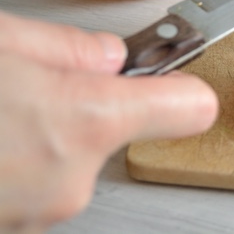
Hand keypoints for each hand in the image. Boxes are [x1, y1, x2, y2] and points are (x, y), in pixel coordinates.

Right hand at [0, 11, 218, 229]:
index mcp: (84, 122)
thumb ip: (65, 46)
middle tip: (24, 85)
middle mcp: (72, 180)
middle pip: (112, 128)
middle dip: (77, 105)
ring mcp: (38, 216)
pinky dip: (15, 165)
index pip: (188, 107)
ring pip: (69, 158)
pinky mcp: (10, 231)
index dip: (181, 87)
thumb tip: (107, 55)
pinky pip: (35, 186)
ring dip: (41, 137)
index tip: (176, 73)